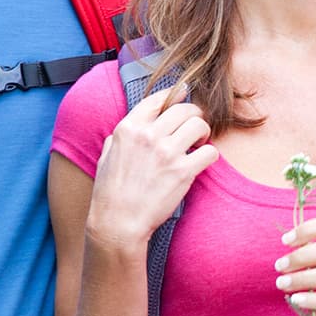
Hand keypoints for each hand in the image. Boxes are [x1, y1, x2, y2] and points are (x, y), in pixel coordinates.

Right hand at [88, 83, 217, 250]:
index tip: (183, 93)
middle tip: (195, 126)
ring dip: (204, 133)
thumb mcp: (106, 157)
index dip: (174, 94)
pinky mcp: (183, 171)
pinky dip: (210, 155)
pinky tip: (202, 161)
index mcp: (128, 128)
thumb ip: (119, 138)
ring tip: (199, 143)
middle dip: (194, 114)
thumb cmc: (109, 193)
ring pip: (200, 125)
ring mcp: (166, 152)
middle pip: (184, 109)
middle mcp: (148, 135)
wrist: (118, 222)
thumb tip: (131, 128)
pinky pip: (210, 152)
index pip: (157, 99)